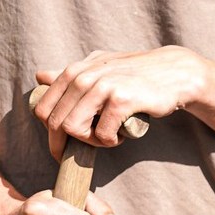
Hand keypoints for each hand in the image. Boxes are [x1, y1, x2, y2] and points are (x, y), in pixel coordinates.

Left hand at [34, 47, 205, 152]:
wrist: (174, 73)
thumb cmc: (136, 74)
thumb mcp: (100, 68)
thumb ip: (71, 74)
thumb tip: (40, 76)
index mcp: (73, 71)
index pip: (42, 110)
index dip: (51, 133)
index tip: (65, 145)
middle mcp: (83, 77)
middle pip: (56, 124)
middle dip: (68, 144)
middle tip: (90, 146)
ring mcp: (101, 87)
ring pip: (73, 130)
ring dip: (90, 142)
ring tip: (107, 137)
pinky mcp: (121, 100)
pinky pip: (102, 134)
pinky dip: (110, 141)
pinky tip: (121, 134)